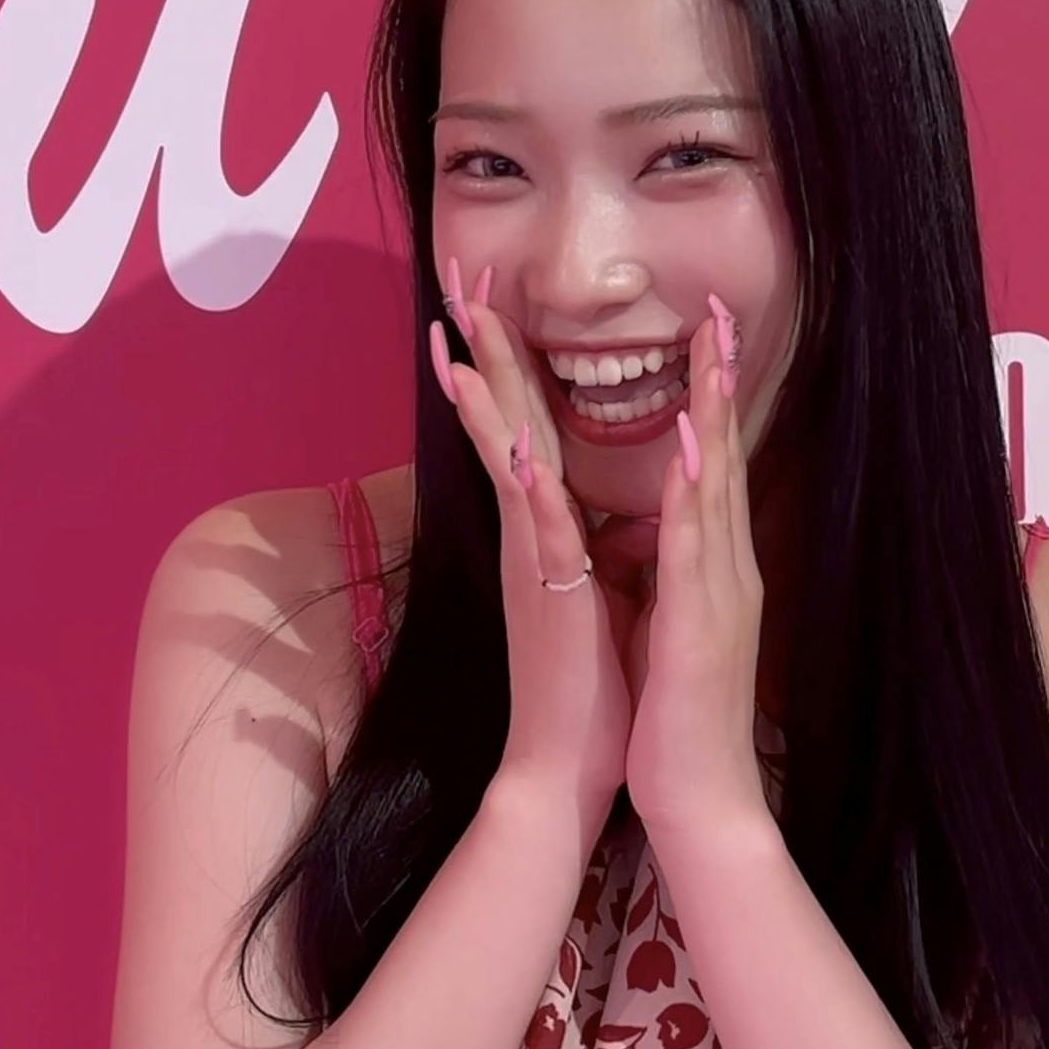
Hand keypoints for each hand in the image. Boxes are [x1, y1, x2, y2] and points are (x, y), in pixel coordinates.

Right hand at [431, 254, 632, 820]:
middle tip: (458, 285)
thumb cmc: (587, 684)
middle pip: (502, 423)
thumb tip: (578, 509)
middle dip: (482, 352)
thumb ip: (578, 545)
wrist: (570, 764)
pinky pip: (536, 530)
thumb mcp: (590, 595)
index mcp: (547, 531)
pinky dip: (525, 486)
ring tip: (459, 335)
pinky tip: (515, 446)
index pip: (525, 428)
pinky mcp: (548, 595)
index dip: (508, 367)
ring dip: (485, 397)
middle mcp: (530, 535)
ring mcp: (533, 560)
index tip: (489, 305)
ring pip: (505, 459)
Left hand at [624, 294, 772, 841]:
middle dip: (717, 382)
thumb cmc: (678, 718)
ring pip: (713, 487)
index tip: (700, 337)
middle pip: (721, 458)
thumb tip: (664, 533)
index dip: (707, 400)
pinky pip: (691, 546)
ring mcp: (718, 593)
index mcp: (713, 568)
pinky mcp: (697, 624)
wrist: (700, 799)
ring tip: (707, 349)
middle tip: (714, 310)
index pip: (710, 467)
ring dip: (707, 414)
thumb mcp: (672, 627)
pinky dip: (688, 491)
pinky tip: (684, 446)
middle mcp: (725, 569)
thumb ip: (675, 574)